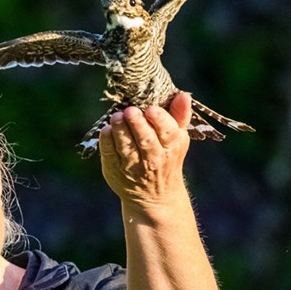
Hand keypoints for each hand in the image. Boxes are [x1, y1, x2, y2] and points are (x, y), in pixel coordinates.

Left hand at [98, 92, 191, 207]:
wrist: (153, 194)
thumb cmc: (166, 156)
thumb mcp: (177, 137)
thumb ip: (180, 115)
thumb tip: (184, 95)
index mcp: (171, 146)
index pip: (167, 132)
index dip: (159, 120)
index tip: (151, 109)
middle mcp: (153, 158)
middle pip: (145, 140)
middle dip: (138, 124)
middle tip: (131, 111)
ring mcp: (132, 166)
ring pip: (126, 147)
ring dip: (120, 131)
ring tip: (116, 117)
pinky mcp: (114, 168)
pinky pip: (109, 153)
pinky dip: (107, 141)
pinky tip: (106, 129)